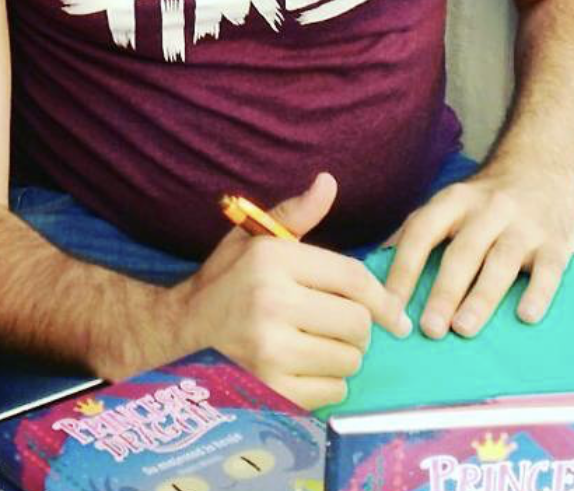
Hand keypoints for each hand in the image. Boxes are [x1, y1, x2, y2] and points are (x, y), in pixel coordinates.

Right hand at [163, 173, 409, 409]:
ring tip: (313, 345)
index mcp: (272, 259)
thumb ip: (295, 214)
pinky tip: (302, 368)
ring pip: (350, 360)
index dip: (382, 298)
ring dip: (341, 356)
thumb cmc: (225, 282)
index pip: (353, 278)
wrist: (180, 330)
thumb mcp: (253, 240)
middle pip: (358, 323)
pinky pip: (334, 392)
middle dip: (354, 327)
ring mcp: (271, 349)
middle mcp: (272, 302)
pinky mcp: (274, 389)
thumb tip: (328, 182)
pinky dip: (327, 384)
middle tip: (332, 325)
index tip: (393, 314)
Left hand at [382, 166, 573, 339]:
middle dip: (443, 292)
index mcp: (452, 201)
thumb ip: (418, 230)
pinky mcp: (556, 243)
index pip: (422, 233)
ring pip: (499, 263)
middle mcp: (487, 210)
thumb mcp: (449, 202)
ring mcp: (523, 226)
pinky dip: (537, 293)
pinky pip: (548, 270)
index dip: (404, 268)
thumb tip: (377, 263)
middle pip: (461, 253)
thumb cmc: (486, 199)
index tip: (391, 305)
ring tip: (463, 328)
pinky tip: (525, 316)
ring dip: (481, 298)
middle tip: (429, 329)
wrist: (541, 168)